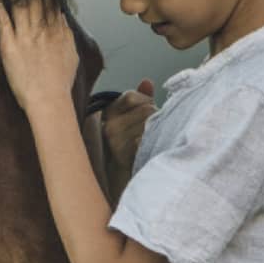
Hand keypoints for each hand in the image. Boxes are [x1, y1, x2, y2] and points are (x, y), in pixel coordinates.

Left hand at [0, 0, 79, 114]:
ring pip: (20, 3)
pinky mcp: (9, 45)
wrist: (49, 100)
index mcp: (58, 30)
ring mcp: (26, 36)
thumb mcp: (71, 54)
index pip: (52, 1)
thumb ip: (66, 33)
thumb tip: (61, 17)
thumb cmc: (59, 82)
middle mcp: (43, 29)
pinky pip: (2, 20)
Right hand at [103, 78, 155, 199]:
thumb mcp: (130, 120)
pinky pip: (147, 138)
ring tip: (149, 140)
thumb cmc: (129, 147)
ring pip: (149, 122)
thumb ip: (140, 99)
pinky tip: (148, 149)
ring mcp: (115, 139)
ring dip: (155, 130)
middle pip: (146, 109)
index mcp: (108, 114)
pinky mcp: (123, 152)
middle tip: (151, 130)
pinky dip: (152, 142)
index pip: (131, 96)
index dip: (145, 102)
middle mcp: (108, 125)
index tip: (146, 113)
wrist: (120, 180)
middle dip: (154, 117)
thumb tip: (147, 82)